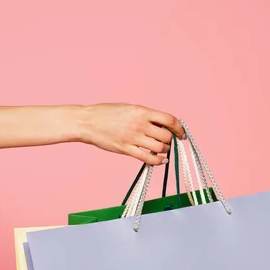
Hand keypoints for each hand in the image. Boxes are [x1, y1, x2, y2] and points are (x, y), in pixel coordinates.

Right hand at [0, 103, 185, 165]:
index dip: (180, 128)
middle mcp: (140, 124)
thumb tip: (163, 124)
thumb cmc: (107, 113)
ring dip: (164, 150)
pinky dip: (158, 161)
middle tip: (168, 142)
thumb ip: (146, 115)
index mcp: (142, 111)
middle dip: (170, 141)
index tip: (182, 134)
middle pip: (166, 136)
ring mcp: (133, 138)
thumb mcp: (129, 108)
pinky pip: (148, 158)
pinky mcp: (126, 150)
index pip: (170, 120)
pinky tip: (160, 160)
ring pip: (160, 148)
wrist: (87, 122)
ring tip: (160, 149)